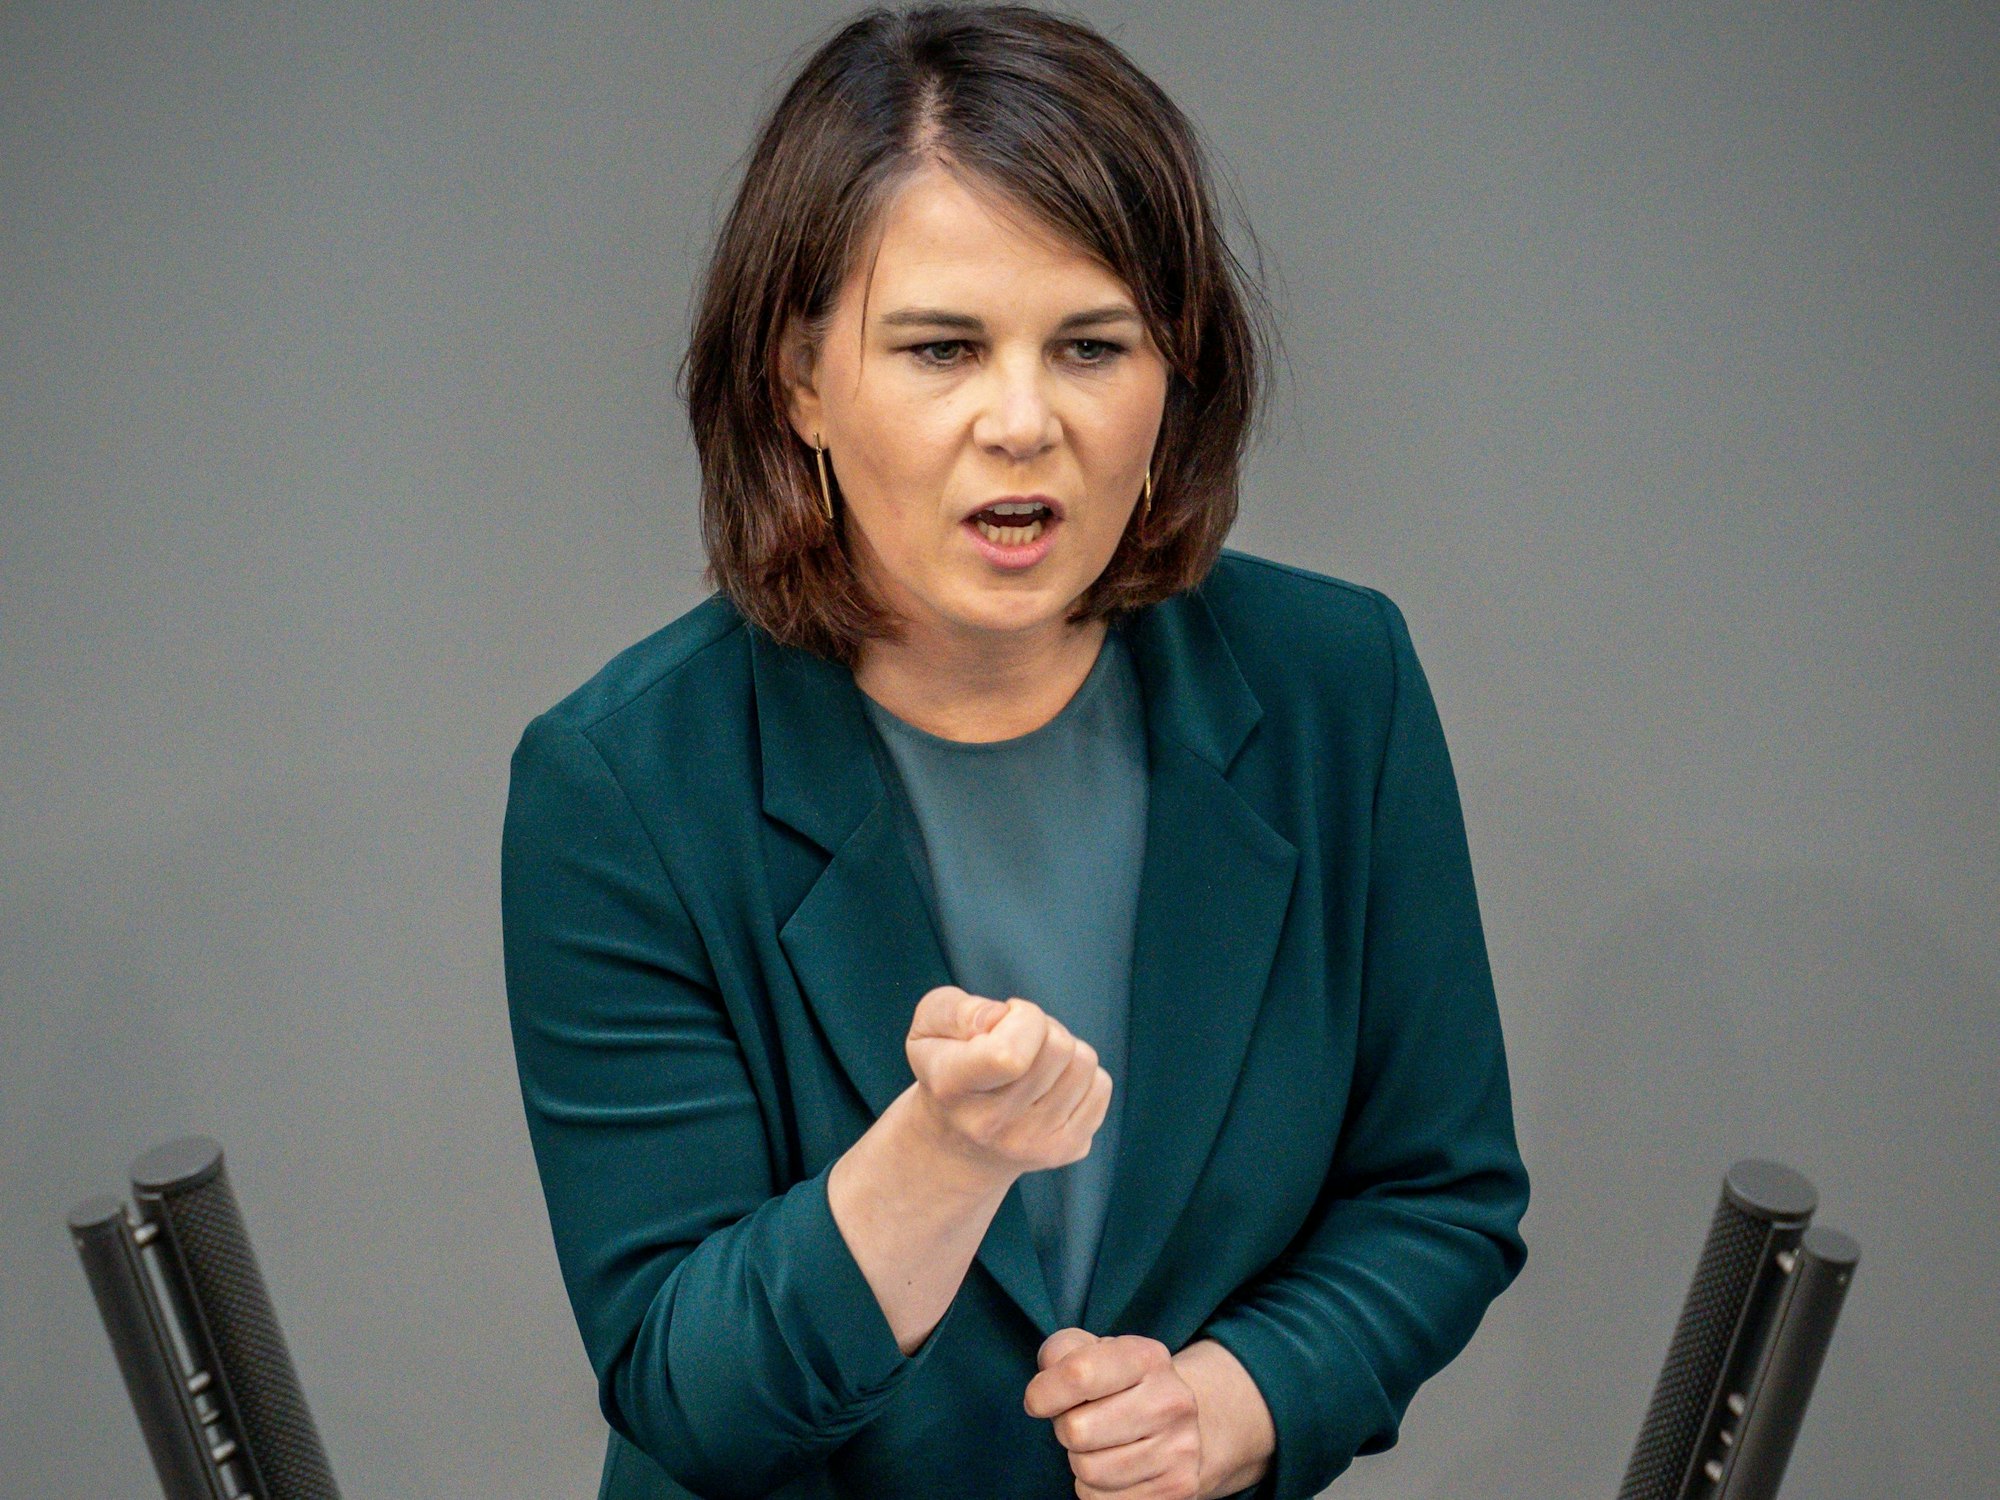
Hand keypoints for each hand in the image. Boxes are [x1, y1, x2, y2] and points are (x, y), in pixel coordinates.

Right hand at [905, 985, 1113, 1177]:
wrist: (955, 1145)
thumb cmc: (945, 1069)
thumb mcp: (927, 1027)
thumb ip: (956, 1010)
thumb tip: (1000, 1017)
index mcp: (952, 1087)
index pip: (1011, 1055)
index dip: (1021, 1018)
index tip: (1003, 1019)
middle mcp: (991, 1124)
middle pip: (1060, 1047)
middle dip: (1044, 1028)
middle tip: (1018, 1040)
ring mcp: (1032, 1143)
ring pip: (1085, 1063)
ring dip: (1064, 1051)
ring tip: (1033, 1062)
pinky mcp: (1065, 1150)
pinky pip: (1100, 1087)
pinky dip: (1080, 1075)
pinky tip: (1049, 1085)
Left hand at [1024, 1328, 1203, 1499]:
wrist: (1181, 1424)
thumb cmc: (1119, 1383)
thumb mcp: (1092, 1350)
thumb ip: (1060, 1353)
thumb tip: (1041, 1394)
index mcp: (1147, 1358)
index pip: (1079, 1374)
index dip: (1044, 1393)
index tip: (1037, 1400)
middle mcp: (1170, 1401)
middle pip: (1076, 1430)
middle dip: (1064, 1428)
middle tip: (1078, 1420)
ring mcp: (1178, 1448)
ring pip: (1088, 1470)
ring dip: (1079, 1459)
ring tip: (1097, 1443)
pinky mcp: (1175, 1488)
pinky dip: (1094, 1488)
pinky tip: (1113, 1467)